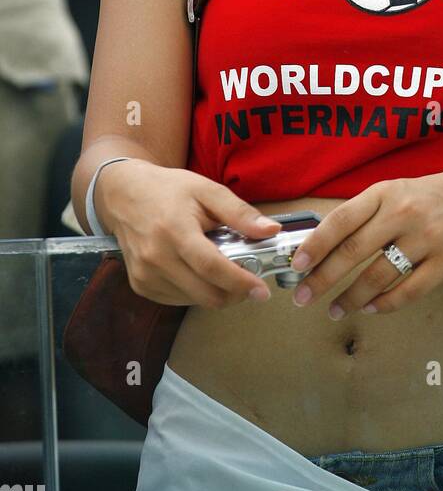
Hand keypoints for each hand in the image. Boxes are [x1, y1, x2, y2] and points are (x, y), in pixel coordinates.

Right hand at [95, 159, 282, 308]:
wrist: (123, 194)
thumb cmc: (168, 190)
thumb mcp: (207, 190)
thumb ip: (239, 212)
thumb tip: (271, 230)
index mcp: (175, 230)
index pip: (212, 267)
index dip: (240, 282)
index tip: (262, 291)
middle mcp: (156, 257)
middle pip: (205, 293)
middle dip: (234, 293)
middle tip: (249, 281)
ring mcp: (145, 275)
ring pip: (193, 301)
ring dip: (215, 292)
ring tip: (220, 266)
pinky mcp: (140, 285)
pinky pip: (178, 300)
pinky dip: (195, 291)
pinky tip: (198, 270)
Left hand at [288, 163, 442, 317]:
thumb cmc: (424, 197)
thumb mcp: (392, 191)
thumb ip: (361, 215)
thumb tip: (319, 246)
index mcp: (385, 193)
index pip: (342, 220)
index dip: (316, 245)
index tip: (297, 265)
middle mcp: (403, 213)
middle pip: (354, 251)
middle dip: (323, 278)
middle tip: (303, 297)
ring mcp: (426, 239)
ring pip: (379, 276)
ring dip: (351, 298)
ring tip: (334, 309)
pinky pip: (409, 291)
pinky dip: (385, 304)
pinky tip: (370, 308)